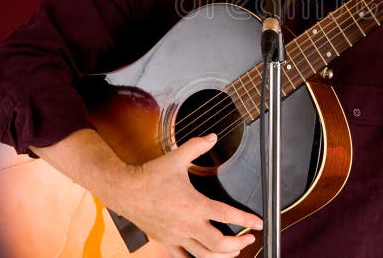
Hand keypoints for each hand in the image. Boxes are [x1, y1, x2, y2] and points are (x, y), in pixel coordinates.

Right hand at [110, 133, 262, 257]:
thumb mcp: (176, 158)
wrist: (124, 190)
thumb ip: (197, 147)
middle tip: (248, 239)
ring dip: (221, 256)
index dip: (246, 220)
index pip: (226, 215)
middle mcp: (187, 224)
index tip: (258, 224)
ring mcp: (176, 236)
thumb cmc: (149, 176)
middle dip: (238, 244)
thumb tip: (212, 137)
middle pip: (218, 245)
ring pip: (203, 256)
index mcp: (194, 204)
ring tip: (233, 251)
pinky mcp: (165, 241)